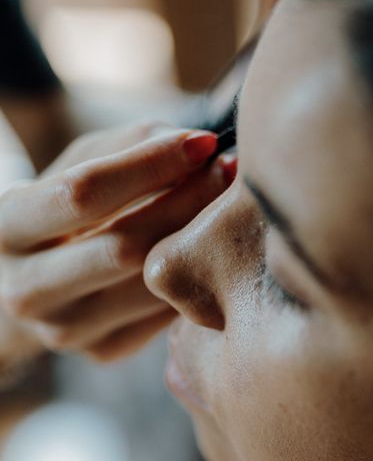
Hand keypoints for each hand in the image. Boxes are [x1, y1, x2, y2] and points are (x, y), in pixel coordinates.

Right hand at [0, 123, 232, 361]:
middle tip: (230, 171)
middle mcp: (24, 289)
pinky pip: (164, 312)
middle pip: (126, 246)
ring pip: (150, 285)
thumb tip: (201, 146)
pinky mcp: (102, 350)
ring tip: (230, 203)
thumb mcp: (82, 163)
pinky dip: (194, 275)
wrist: (41, 276)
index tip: (203, 143)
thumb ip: (133, 145)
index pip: (83, 193)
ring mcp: (63, 330)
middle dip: (189, 202)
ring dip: (200, 238)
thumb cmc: (68, 208)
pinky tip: (210, 247)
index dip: (151, 163)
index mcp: (6, 228)